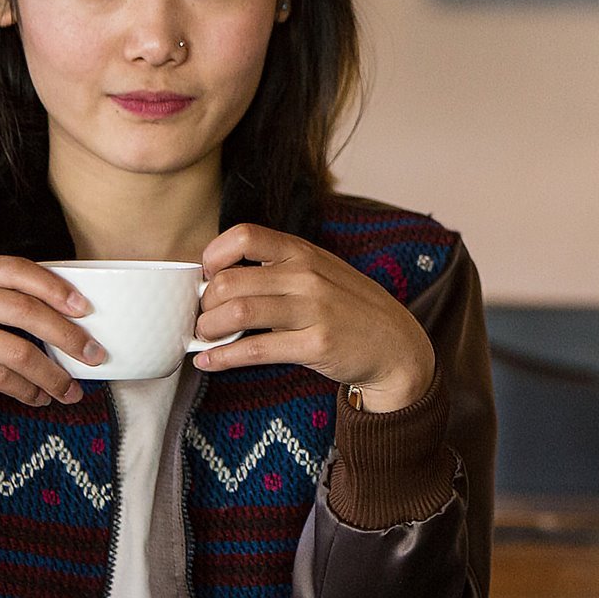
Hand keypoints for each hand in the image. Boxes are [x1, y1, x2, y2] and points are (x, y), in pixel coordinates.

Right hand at [0, 257, 101, 420]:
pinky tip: (37, 397)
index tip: (86, 307)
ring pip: (16, 351)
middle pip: (26, 311)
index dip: (57, 287)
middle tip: (95, 355)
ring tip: (71, 390)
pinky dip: (23, 390)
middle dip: (68, 335)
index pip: (20, 271)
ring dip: (51, 375)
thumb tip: (50, 308)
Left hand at [192, 224, 436, 410]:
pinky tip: (209, 361)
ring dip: (207, 329)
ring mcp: (313, 310)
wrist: (396, 345)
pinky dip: (222, 358)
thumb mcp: (322, 272)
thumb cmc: (351, 309)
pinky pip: (255, 349)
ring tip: (204, 338)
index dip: (214, 255)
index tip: (207, 276)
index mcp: (304, 252)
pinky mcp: (316, 345)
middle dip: (204, 303)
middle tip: (202, 317)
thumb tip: (221, 278)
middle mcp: (307, 276)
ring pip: (237, 312)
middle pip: (230, 280)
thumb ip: (280, 269)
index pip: (245, 236)